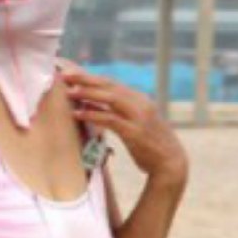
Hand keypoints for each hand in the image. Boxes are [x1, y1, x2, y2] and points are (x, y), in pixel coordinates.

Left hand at [62, 70, 187, 184]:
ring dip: (88, 94)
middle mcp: (141, 104)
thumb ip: (120, 112)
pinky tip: (78, 113)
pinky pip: (110, 119)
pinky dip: (93, 114)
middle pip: (110, 86)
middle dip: (86, 79)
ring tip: (69, 92)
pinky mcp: (135, 132)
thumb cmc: (151, 145)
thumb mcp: (137, 123)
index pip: (112, 83)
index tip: (74, 74)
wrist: (171, 163)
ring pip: (110, 98)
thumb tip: (93, 104)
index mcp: (141, 100)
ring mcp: (139, 117)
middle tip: (66, 76)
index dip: (92, 77)